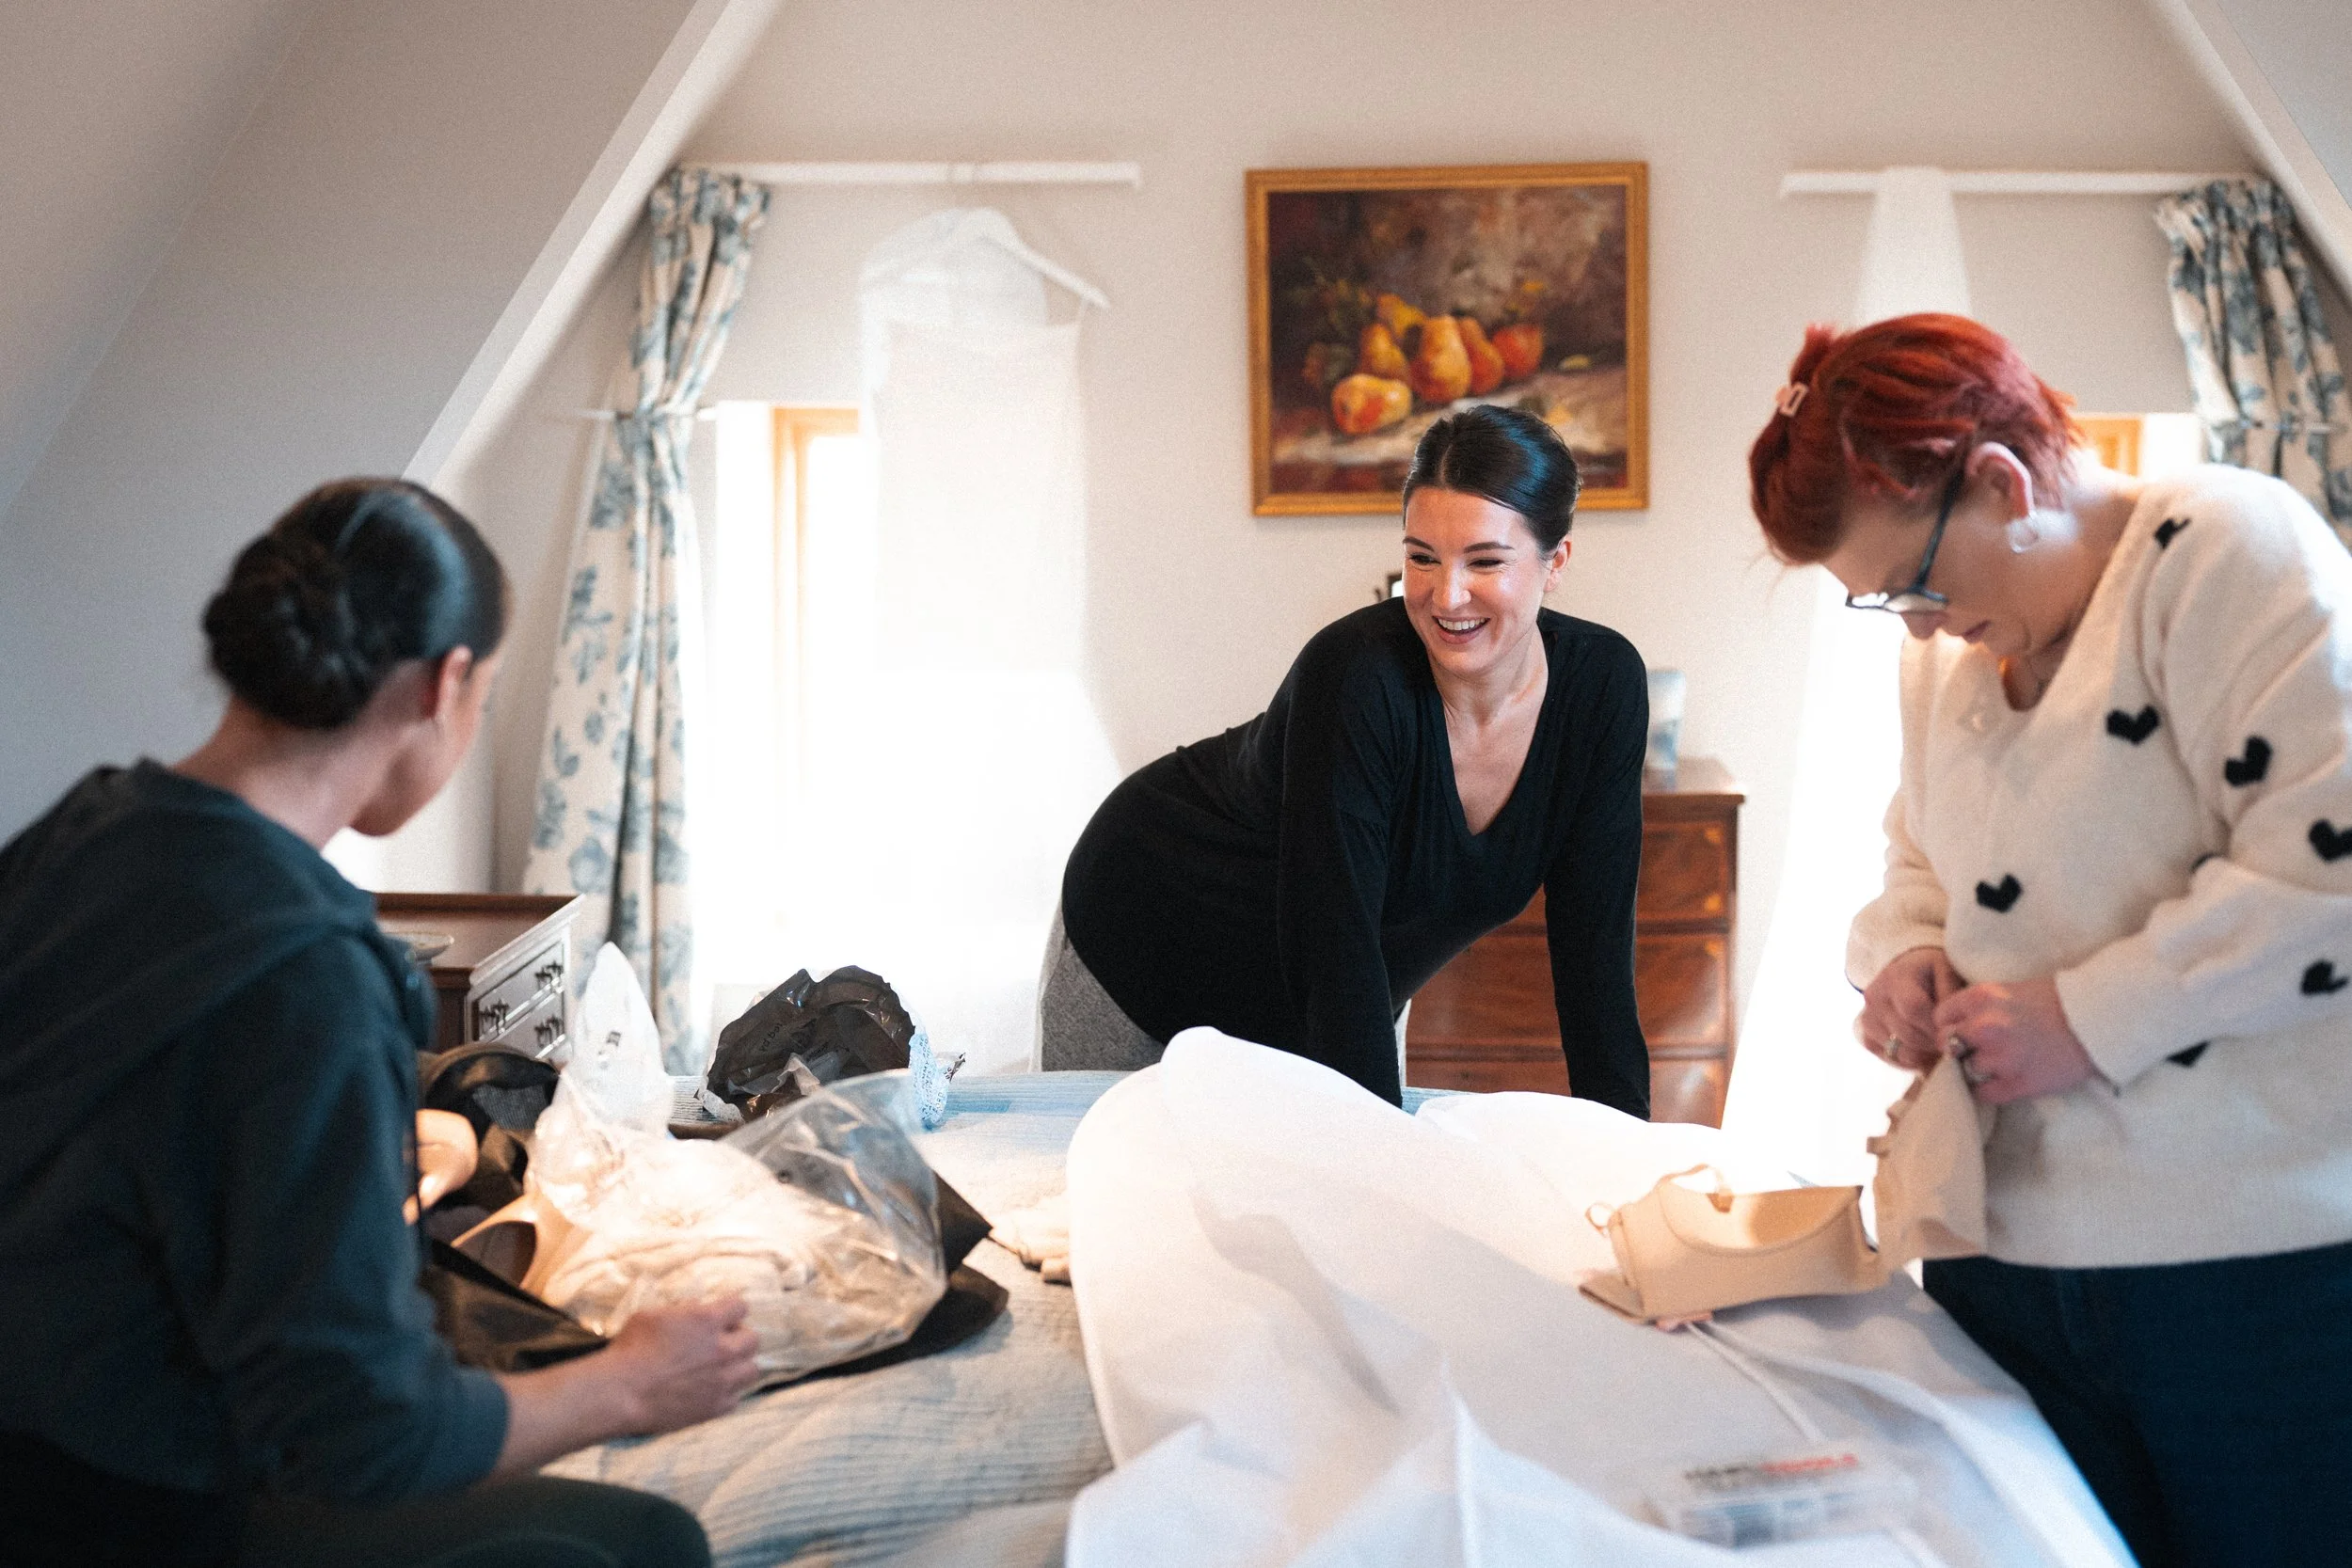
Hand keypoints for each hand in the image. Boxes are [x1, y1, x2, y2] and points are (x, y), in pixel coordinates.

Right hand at [600, 1297, 763, 1434]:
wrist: (621, 1393)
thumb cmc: (631, 1350)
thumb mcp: (653, 1315)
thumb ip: (682, 1310)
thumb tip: (696, 1309)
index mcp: (708, 1321)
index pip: (740, 1307)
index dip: (731, 1310)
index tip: (723, 1316)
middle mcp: (723, 1350)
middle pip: (753, 1339)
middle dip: (739, 1338)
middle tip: (722, 1343)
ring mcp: (723, 1381)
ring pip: (751, 1370)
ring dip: (739, 1366)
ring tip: (721, 1369)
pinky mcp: (716, 1407)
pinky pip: (736, 1398)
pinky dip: (727, 1393)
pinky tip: (710, 1391)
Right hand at [1856, 946, 1963, 1071]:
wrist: (1910, 973)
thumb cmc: (1935, 974)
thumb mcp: (1948, 972)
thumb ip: (1951, 994)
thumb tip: (1948, 1026)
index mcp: (1895, 976)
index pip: (1913, 1008)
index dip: (1935, 1026)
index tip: (1954, 1032)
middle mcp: (1875, 996)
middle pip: (1905, 1033)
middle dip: (1933, 1044)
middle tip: (1950, 1044)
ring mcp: (1867, 1017)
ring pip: (1897, 1050)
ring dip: (1923, 1055)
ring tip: (1938, 1047)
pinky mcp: (1866, 1035)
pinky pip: (1888, 1057)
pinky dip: (1909, 1061)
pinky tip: (1923, 1051)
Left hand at [1932, 979, 2096, 1104]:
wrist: (2097, 1023)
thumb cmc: (2056, 1002)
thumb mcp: (2009, 991)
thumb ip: (1980, 1006)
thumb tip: (1955, 1023)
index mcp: (1982, 997)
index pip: (1940, 1015)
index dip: (1949, 1024)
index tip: (1961, 1029)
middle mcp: (1986, 1026)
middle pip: (1944, 1043)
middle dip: (1956, 1047)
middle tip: (1974, 1049)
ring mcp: (2001, 1057)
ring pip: (1963, 1070)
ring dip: (1975, 1069)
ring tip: (1996, 1063)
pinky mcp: (2017, 1083)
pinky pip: (1983, 1094)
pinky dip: (1989, 1090)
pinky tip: (2003, 1080)